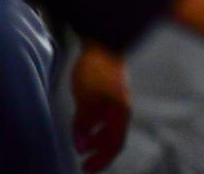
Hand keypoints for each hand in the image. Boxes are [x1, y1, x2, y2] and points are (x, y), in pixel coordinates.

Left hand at [71, 43, 130, 172]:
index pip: (114, 144)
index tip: (87, 168)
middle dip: (99, 152)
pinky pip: (105, 116)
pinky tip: (84, 124)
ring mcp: (117, 99)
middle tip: (83, 162)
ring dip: (96, 139)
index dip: (101, 159)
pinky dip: (95, 126)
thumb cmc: (96, 69)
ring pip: (109, 127)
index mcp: (120, 112)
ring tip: (81, 144)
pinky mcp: (110, 91)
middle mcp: (122, 108)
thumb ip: (84, 124)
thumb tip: (81, 146)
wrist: (102, 41)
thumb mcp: (86, 99)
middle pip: (113, 138)